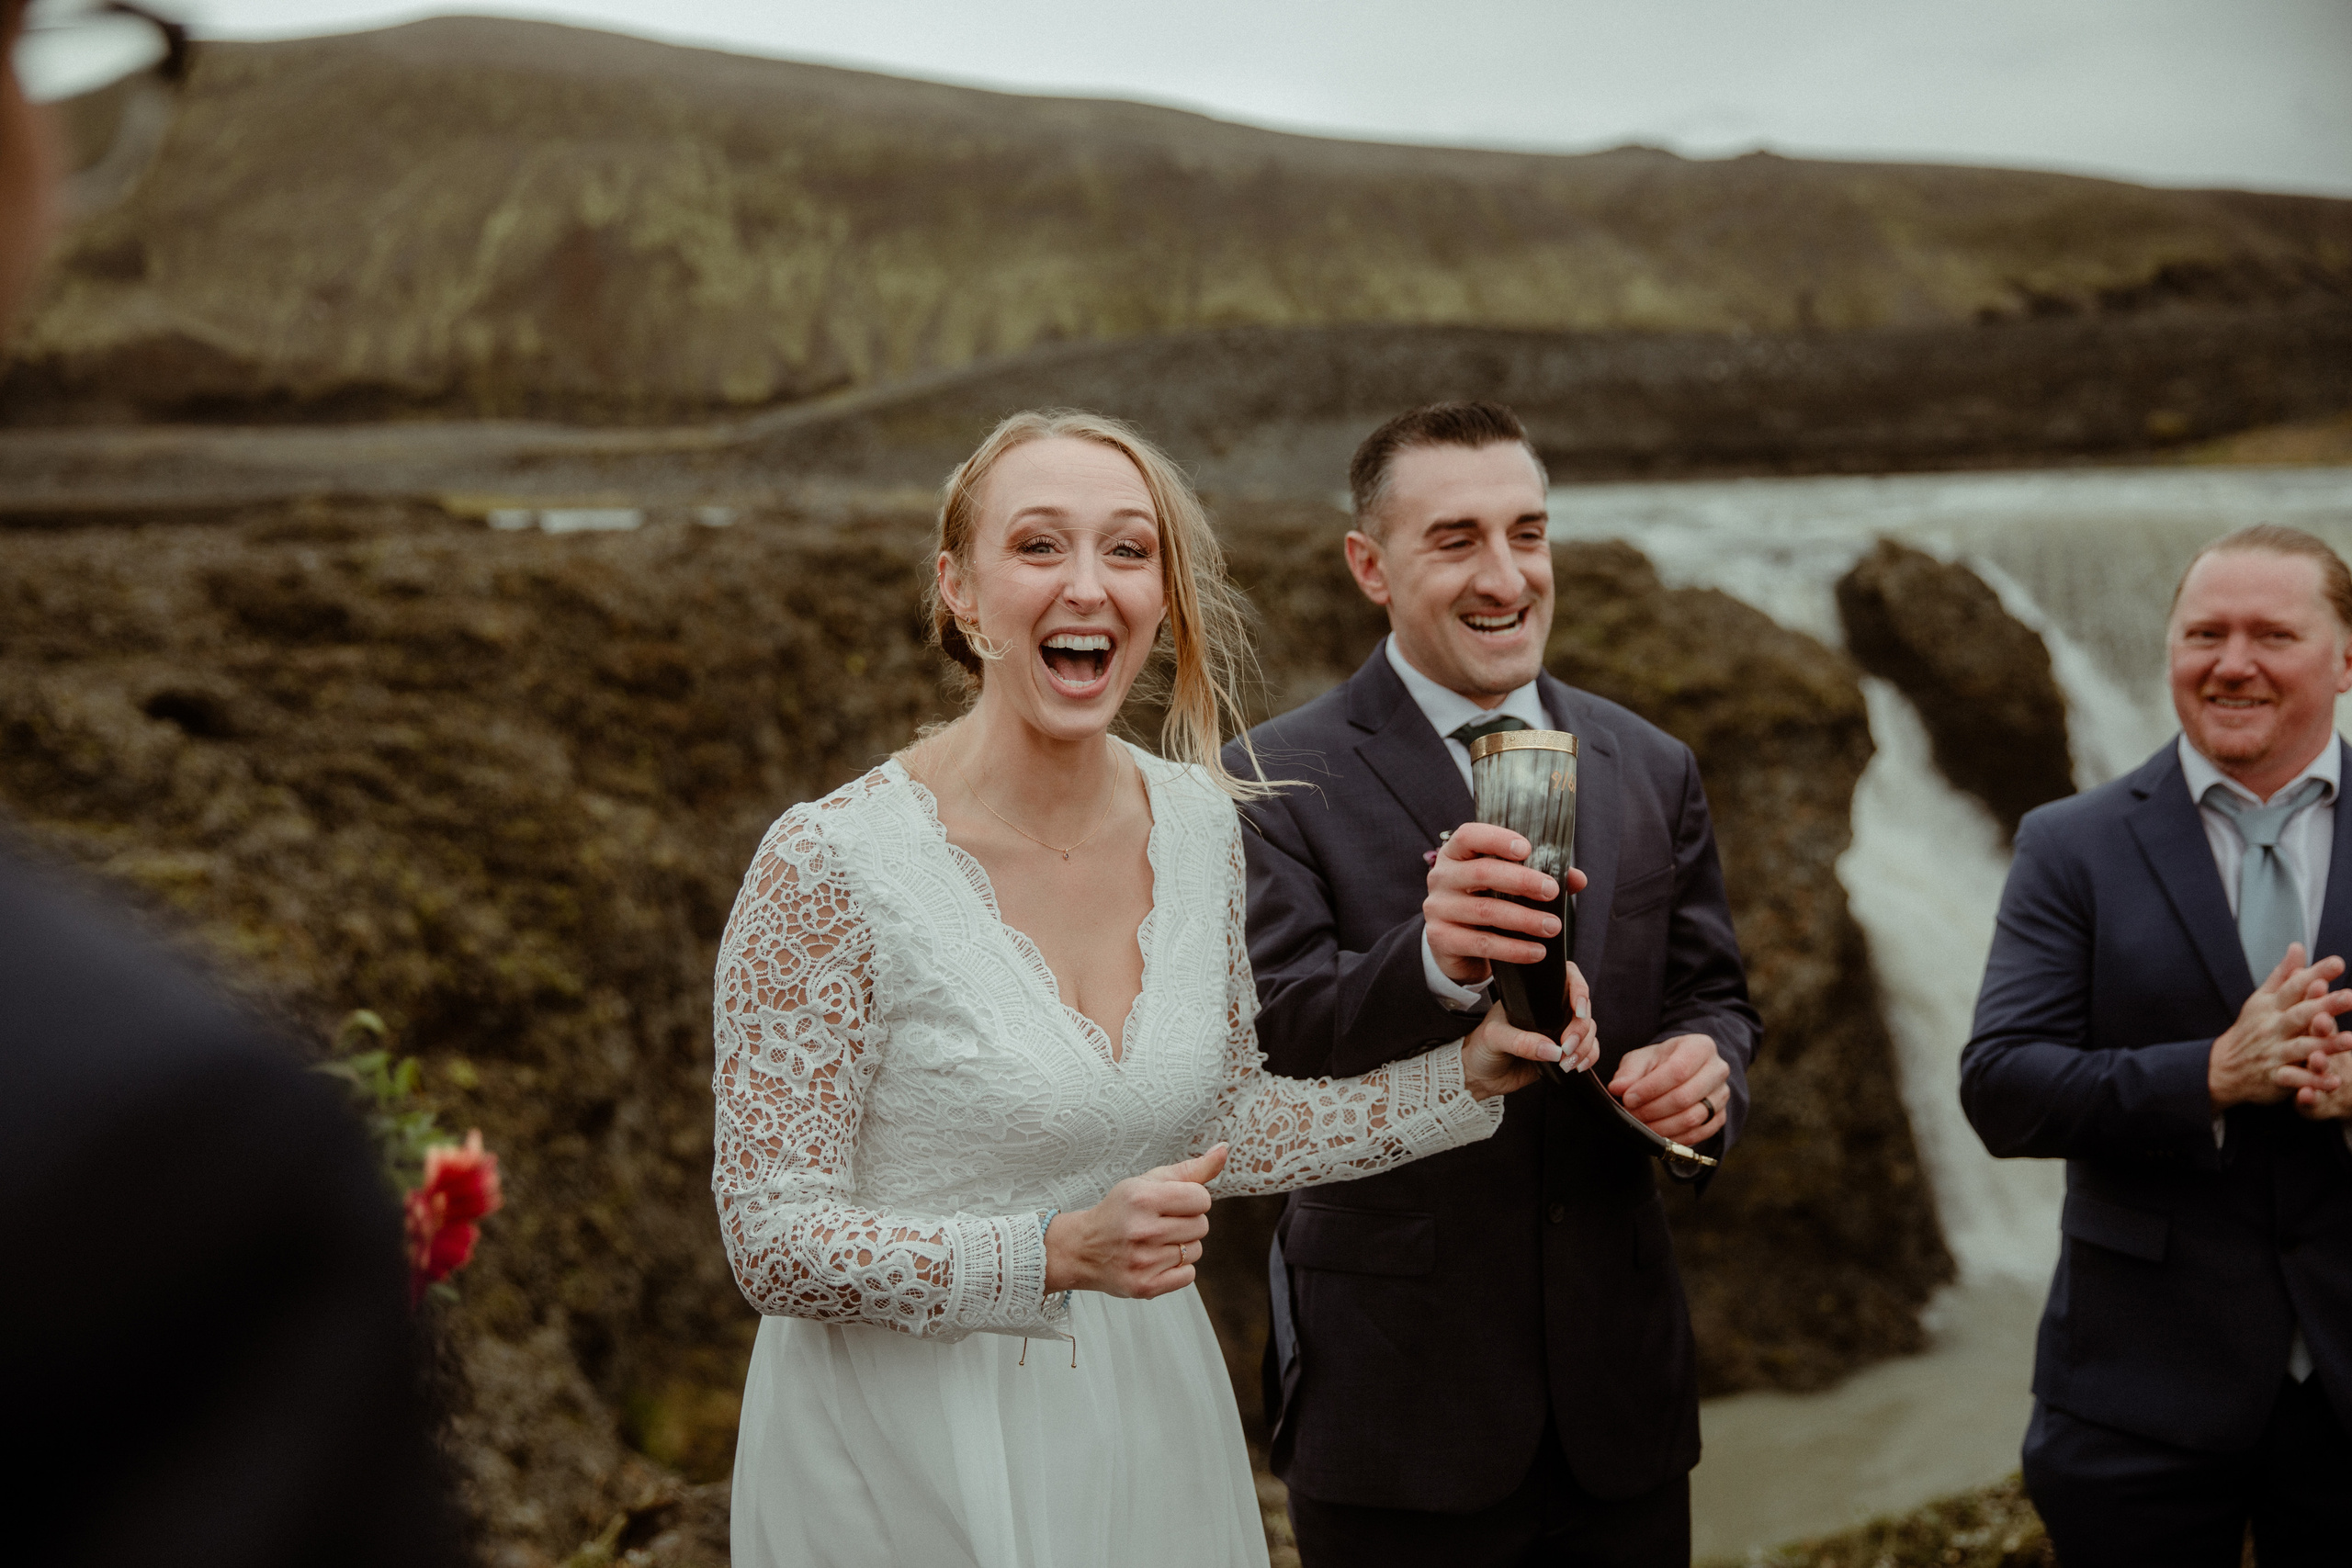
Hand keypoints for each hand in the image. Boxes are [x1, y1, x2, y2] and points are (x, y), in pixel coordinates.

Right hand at [1043, 1145, 1225, 1298]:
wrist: (1083, 1248)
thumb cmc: (1120, 1211)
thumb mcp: (1148, 1183)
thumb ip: (1190, 1169)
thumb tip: (1224, 1150)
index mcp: (1143, 1199)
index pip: (1201, 1199)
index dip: (1192, 1200)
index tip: (1173, 1203)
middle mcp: (1142, 1230)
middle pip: (1201, 1226)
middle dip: (1187, 1222)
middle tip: (1161, 1223)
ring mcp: (1143, 1262)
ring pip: (1196, 1251)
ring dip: (1182, 1246)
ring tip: (1156, 1242)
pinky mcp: (1144, 1287)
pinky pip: (1189, 1276)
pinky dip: (1178, 1268)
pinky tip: (1156, 1260)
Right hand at [1424, 823, 1588, 985]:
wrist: (1455, 946)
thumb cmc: (1486, 903)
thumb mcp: (1506, 886)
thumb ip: (1538, 876)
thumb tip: (1577, 878)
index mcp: (1455, 854)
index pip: (1469, 836)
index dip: (1497, 839)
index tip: (1526, 848)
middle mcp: (1441, 877)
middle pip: (1482, 873)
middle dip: (1522, 881)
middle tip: (1551, 891)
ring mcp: (1438, 909)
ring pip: (1485, 910)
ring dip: (1524, 919)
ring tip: (1553, 927)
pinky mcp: (1441, 938)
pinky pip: (1482, 943)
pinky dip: (1514, 949)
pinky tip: (1537, 951)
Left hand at [1460, 979, 1599, 1099]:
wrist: (1479, 1076)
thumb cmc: (1481, 1048)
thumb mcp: (1494, 1038)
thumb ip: (1520, 1042)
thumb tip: (1553, 1049)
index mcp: (1532, 997)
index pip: (1566, 980)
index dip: (1579, 991)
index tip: (1578, 1010)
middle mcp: (1549, 1011)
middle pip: (1583, 1009)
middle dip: (1581, 1028)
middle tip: (1567, 1046)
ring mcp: (1557, 1031)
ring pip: (1588, 1030)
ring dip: (1586, 1046)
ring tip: (1567, 1061)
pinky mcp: (1562, 1052)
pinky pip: (1588, 1050)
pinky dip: (1589, 1056)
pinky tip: (1578, 1066)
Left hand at [1611, 1033, 1728, 1144]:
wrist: (1679, 1072)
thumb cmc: (1658, 1063)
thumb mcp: (1641, 1059)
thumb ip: (1629, 1073)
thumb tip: (1617, 1088)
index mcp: (1700, 1047)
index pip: (1677, 1070)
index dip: (1650, 1088)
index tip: (1628, 1098)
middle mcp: (1718, 1070)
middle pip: (1685, 1097)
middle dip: (1653, 1110)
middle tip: (1631, 1114)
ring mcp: (1722, 1095)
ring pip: (1693, 1118)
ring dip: (1662, 1127)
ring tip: (1641, 1126)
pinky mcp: (1720, 1116)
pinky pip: (1699, 1134)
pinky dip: (1675, 1138)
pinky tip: (1657, 1136)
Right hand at [2209, 944, 2351, 1110]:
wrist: (2222, 1068)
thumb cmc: (2249, 1031)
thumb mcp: (2261, 1000)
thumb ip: (2283, 975)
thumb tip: (2298, 947)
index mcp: (2270, 1007)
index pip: (2294, 987)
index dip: (2314, 974)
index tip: (2337, 963)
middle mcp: (2272, 1028)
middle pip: (2300, 1015)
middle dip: (2325, 1006)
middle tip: (2350, 996)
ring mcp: (2272, 1053)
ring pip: (2301, 1047)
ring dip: (2325, 1045)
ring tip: (2351, 1039)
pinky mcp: (2275, 1077)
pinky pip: (2296, 1080)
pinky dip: (2314, 1082)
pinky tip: (2335, 1081)